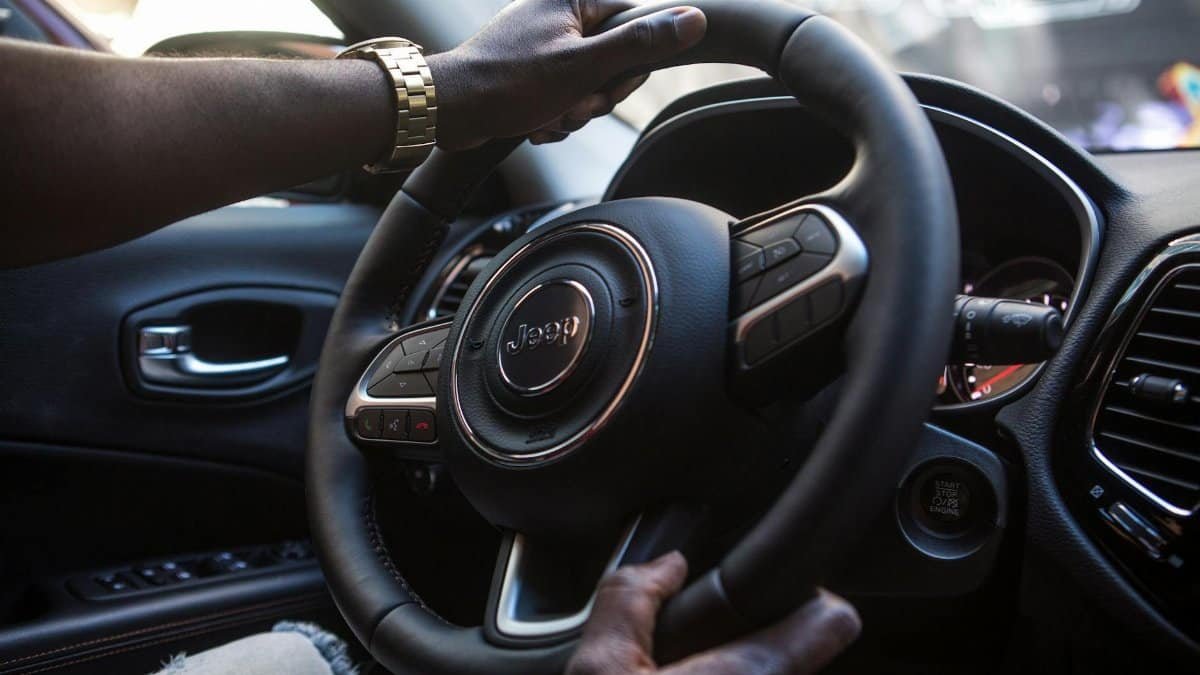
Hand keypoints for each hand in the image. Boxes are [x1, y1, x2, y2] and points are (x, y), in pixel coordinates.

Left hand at [427, 0, 705, 148]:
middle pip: (612, 61)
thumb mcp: (585, 66)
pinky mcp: (527, 71)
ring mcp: (541, 44)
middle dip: (595, 95)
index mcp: (573, 0)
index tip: (608, 84)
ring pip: (587, 85)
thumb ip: (640, 43)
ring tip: (546, 115)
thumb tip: (694, 19)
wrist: (449, 111)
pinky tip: (535, 123)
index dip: (629, 67)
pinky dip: (554, 117)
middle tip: (571, 103)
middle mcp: (558, 16)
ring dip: (573, 111)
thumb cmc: (509, 83)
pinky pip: (562, 96)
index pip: (634, 26)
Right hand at [568, 552, 860, 674]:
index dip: (812, 592)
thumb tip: (663, 564)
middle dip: (753, 632)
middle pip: (796, 645)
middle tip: (701, 637)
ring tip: (678, 667)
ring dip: (734, 663)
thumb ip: (630, 601)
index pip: (833, 619)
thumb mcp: (601, 670)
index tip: (788, 583)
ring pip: (767, 671)